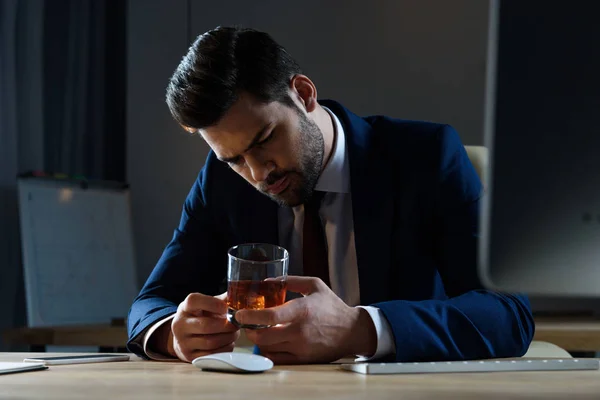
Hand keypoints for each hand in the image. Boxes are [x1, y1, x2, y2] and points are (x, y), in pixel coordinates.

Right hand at [151, 292, 239, 361]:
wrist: (184, 337)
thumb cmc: (200, 317)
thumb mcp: (205, 305)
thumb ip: (221, 300)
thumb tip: (237, 295)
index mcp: (184, 308)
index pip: (194, 301)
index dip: (212, 303)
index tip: (226, 307)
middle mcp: (180, 325)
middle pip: (206, 325)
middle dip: (226, 325)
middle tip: (237, 323)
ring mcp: (183, 342)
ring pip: (210, 342)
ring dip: (228, 337)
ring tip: (235, 333)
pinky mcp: (189, 357)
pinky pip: (211, 354)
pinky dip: (224, 349)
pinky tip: (229, 342)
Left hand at [234, 276, 376, 363]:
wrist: (351, 331)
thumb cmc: (332, 306)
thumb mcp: (314, 285)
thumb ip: (290, 280)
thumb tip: (267, 281)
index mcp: (303, 310)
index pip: (270, 316)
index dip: (250, 316)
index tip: (240, 313)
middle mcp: (300, 331)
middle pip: (263, 336)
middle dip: (250, 330)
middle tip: (247, 323)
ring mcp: (301, 347)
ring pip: (267, 348)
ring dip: (258, 340)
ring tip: (258, 330)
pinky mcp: (303, 359)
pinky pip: (276, 358)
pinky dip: (268, 351)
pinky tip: (269, 342)